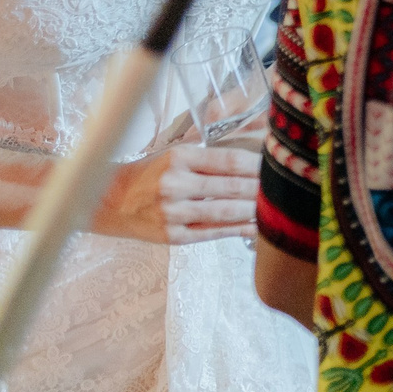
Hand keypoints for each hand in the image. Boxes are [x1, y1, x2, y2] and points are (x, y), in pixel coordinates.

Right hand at [94, 140, 260, 244]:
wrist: (109, 202)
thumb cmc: (148, 175)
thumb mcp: (175, 156)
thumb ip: (209, 159)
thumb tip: (253, 163)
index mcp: (179, 158)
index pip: (229, 160)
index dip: (257, 165)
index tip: (275, 166)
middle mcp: (176, 184)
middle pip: (232, 186)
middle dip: (261, 188)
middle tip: (283, 187)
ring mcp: (173, 212)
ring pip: (226, 212)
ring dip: (254, 210)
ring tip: (275, 207)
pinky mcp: (173, 236)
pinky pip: (213, 233)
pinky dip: (238, 230)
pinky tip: (256, 227)